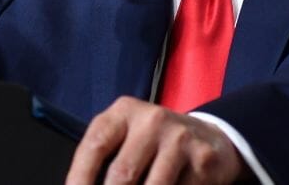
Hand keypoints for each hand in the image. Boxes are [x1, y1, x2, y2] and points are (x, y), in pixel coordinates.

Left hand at [66, 97, 242, 184]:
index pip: (94, 146)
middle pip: (122, 174)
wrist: (209, 137)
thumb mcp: (128, 136)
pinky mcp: (203, 160)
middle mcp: (152, 120)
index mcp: (124, 111)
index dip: (79, 177)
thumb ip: (106, 157)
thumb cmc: (155, 142)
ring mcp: (180, 139)